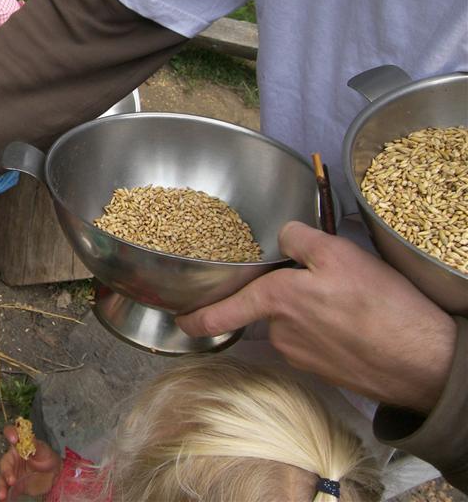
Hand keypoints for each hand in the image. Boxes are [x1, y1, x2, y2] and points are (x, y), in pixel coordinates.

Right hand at [0, 425, 61, 500]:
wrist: (54, 475)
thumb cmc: (47, 457)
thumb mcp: (44, 450)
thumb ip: (35, 445)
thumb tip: (29, 438)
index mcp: (18, 445)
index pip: (10, 434)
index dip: (10, 433)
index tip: (13, 438)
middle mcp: (12, 458)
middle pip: (4, 463)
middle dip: (6, 472)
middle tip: (11, 481)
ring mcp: (11, 473)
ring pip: (2, 478)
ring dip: (0, 487)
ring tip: (1, 496)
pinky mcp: (14, 486)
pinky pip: (6, 490)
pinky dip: (3, 495)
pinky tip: (3, 500)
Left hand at [176, 221, 456, 413]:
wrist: (425, 362)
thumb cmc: (382, 306)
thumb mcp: (339, 253)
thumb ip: (299, 239)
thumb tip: (282, 235)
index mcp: (278, 301)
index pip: (226, 310)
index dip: (200, 317)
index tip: (181, 321)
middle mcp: (282, 333)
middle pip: (269, 308)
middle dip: (286, 295)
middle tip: (326, 286)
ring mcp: (304, 356)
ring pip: (294, 324)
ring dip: (310, 312)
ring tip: (349, 301)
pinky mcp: (326, 371)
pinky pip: (316, 341)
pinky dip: (329, 330)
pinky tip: (355, 322)